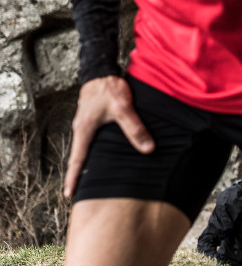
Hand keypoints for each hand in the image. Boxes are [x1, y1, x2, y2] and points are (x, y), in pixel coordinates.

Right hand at [64, 76, 153, 197]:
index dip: (74, 178)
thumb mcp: (124, 108)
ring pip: (87, 149)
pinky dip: (95, 151)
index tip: (69, 194)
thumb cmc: (108, 89)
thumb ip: (135, 128)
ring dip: (88, 163)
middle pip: (80, 157)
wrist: (102, 71)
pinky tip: (105, 157)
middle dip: (80, 175)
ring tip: (93, 179)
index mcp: (84, 130)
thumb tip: (148, 149)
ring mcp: (87, 124)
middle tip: (80, 194)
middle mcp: (82, 129)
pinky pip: (93, 140)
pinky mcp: (94, 119)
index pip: (78, 160)